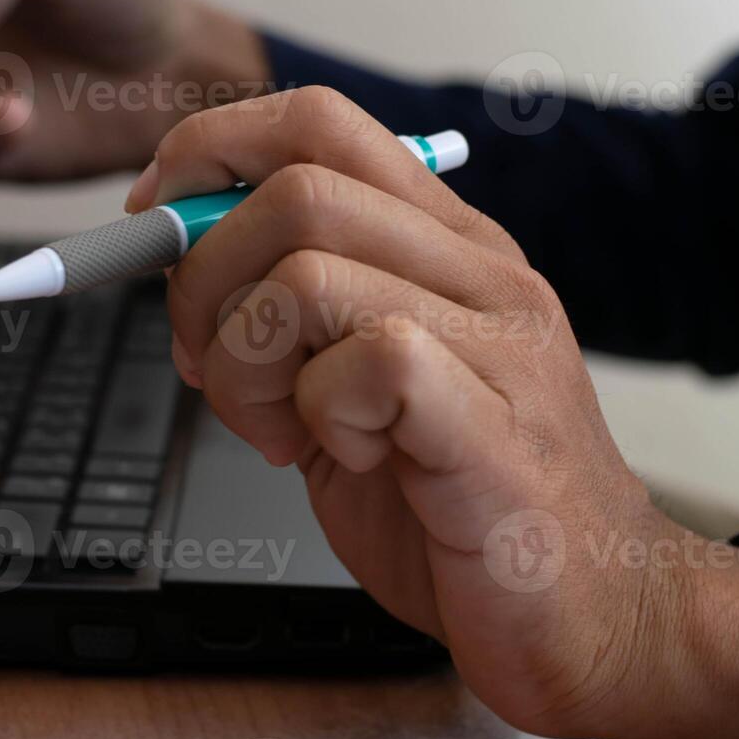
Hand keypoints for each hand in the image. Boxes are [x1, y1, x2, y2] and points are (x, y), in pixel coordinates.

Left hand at [136, 86, 738, 738]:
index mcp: (444, 246)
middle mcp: (478, 272)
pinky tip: (352, 459)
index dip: (208, 153)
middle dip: (203, 281)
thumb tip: (175, 268)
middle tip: (208, 367)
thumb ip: (282, 321)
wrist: (586, 614)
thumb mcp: (347, 389)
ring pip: (307, 274)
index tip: (152, 221)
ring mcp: (499, 342)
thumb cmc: (456, 502)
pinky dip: (316, 416)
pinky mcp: (494, 426)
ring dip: (246, 365)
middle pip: (294, 191)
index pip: (317, 124)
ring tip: (284, 432)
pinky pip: (362, 363)